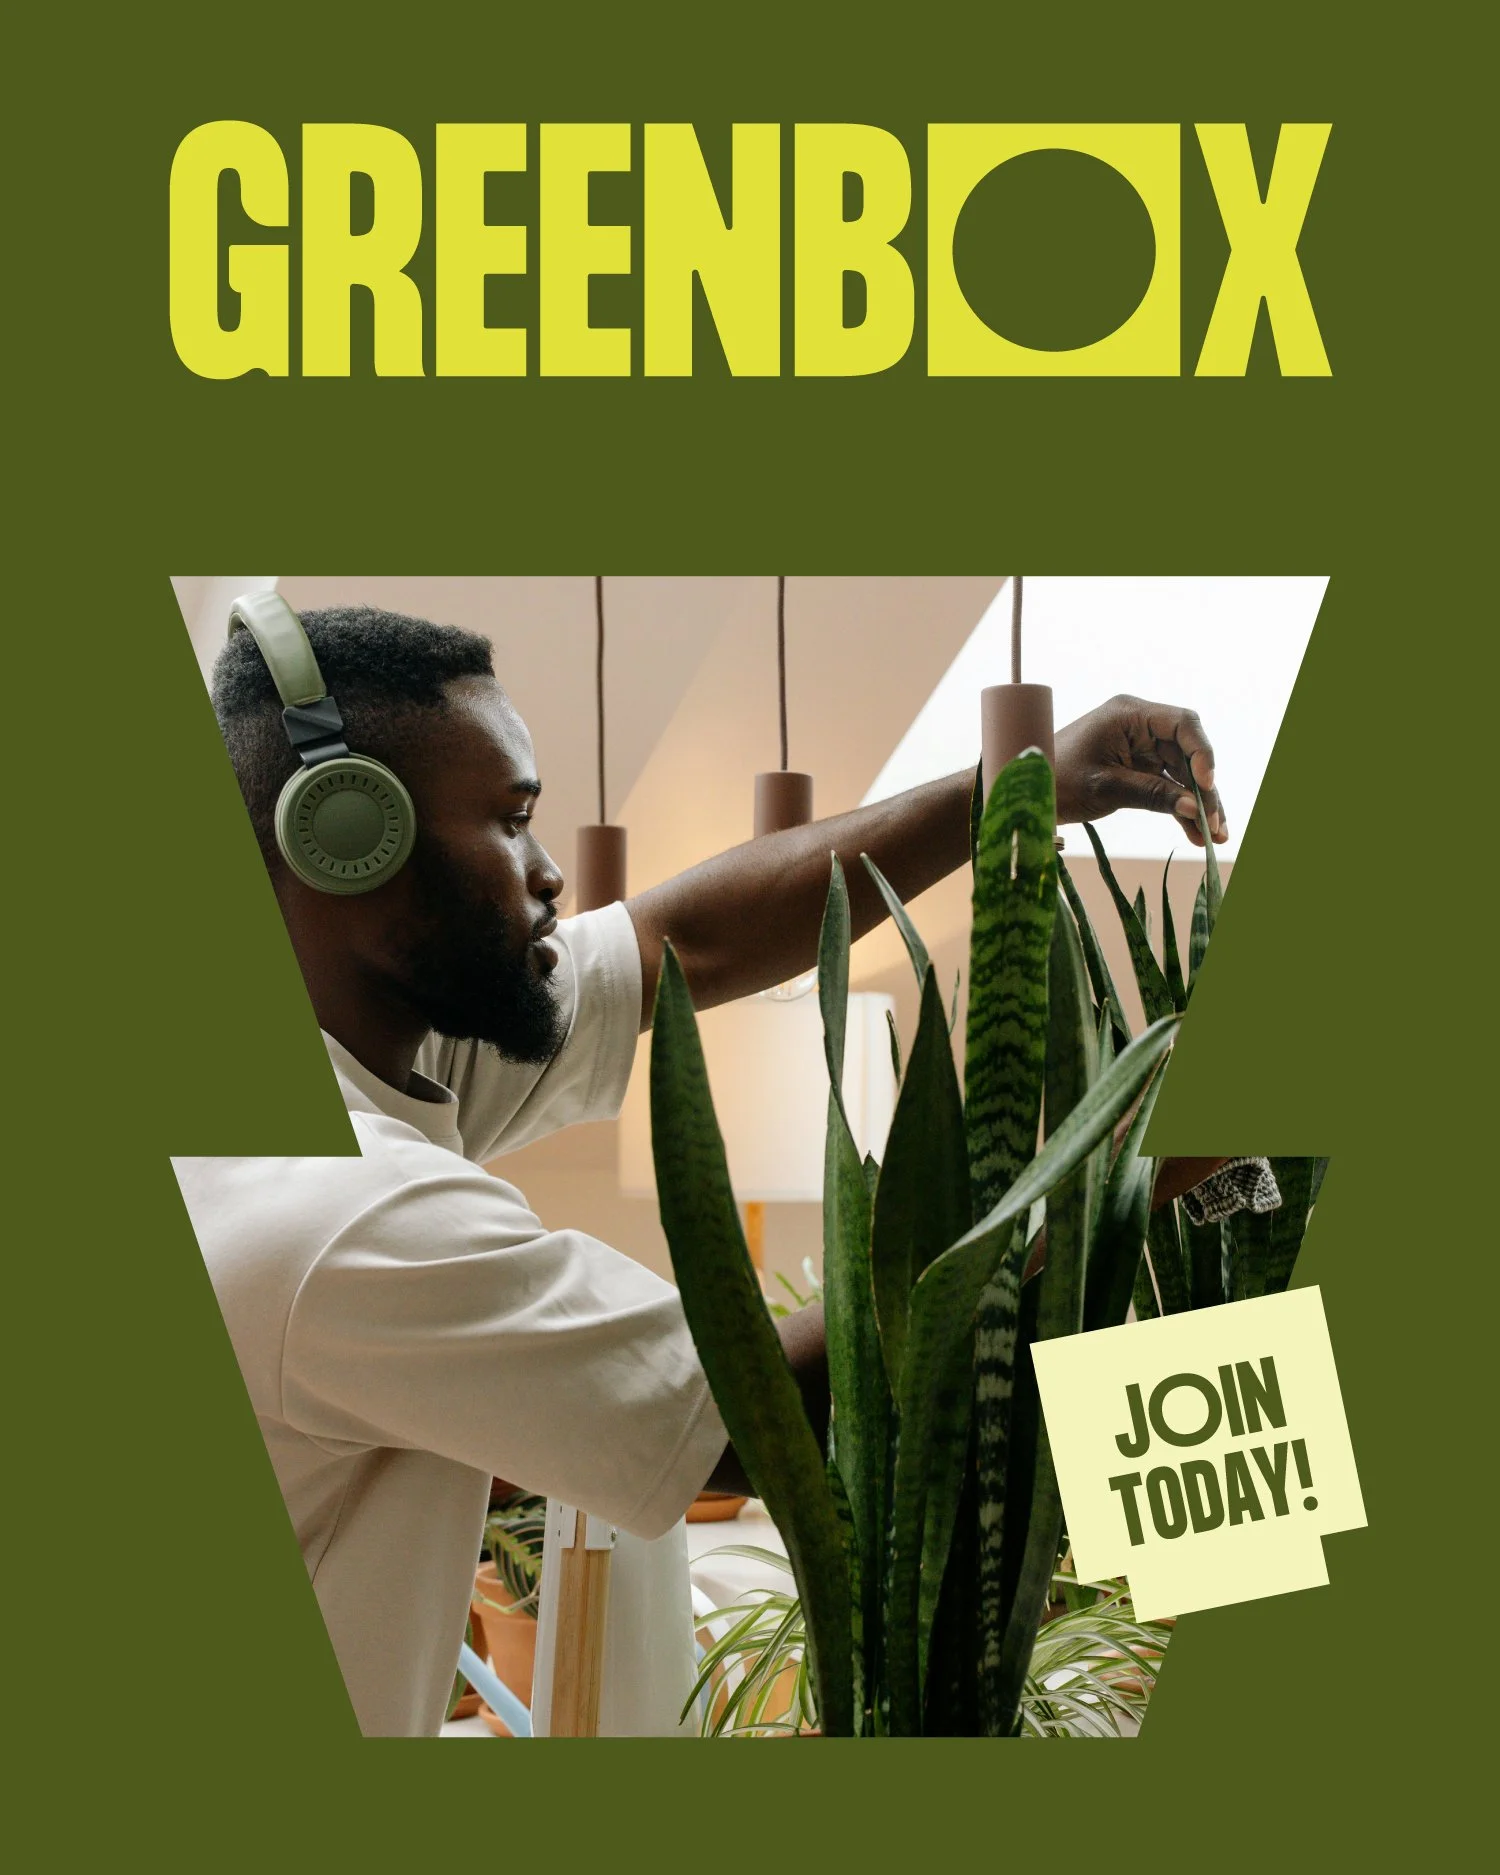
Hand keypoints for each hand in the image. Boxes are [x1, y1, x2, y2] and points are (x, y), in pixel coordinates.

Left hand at [1053, 696, 1226, 845]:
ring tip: (1214, 836)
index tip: (1206, 785)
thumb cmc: (1055, 779)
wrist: (1025, 791)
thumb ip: (1152, 794)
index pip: (1182, 723)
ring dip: (1197, 804)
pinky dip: (1179, 808)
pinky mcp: (1137, 768)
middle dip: (1204, 789)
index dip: (1202, 753)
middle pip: (1188, 752)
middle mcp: (1139, 725)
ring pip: (1182, 773)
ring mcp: (1140, 747)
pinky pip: (1167, 786)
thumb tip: (1194, 809)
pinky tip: (1196, 834)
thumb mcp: (1105, 787)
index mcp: (1129, 714)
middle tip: (1215, 824)